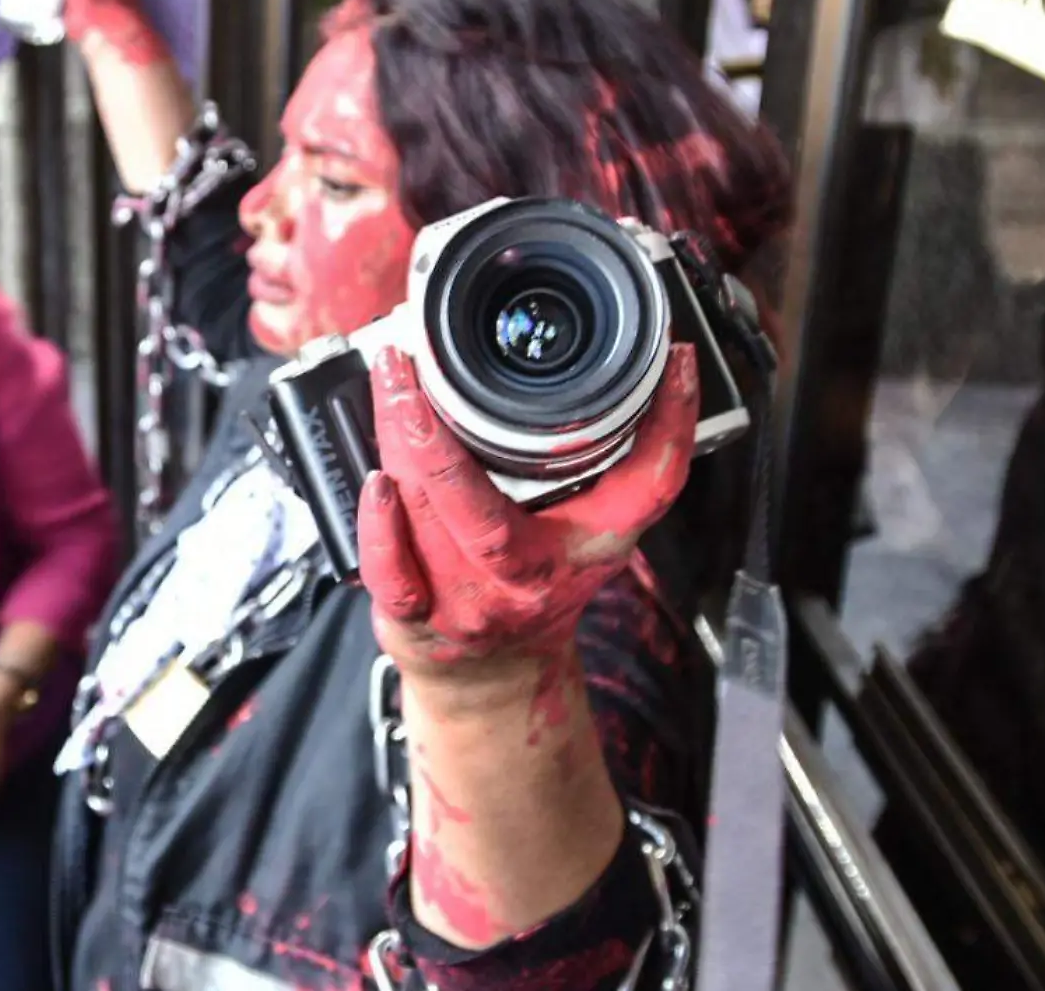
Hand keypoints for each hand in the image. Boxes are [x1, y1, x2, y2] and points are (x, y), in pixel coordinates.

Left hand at [357, 344, 699, 691]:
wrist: (495, 681)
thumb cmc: (539, 589)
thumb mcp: (599, 532)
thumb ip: (625, 462)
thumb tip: (660, 372)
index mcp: (587, 548)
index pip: (644, 488)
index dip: (669, 425)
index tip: (669, 363)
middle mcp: (525, 578)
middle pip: (484, 512)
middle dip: (439, 435)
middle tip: (418, 367)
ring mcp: (462, 600)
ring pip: (425, 519)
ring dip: (398, 446)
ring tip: (388, 382)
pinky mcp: (413, 614)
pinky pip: (389, 570)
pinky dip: (379, 524)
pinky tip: (375, 481)